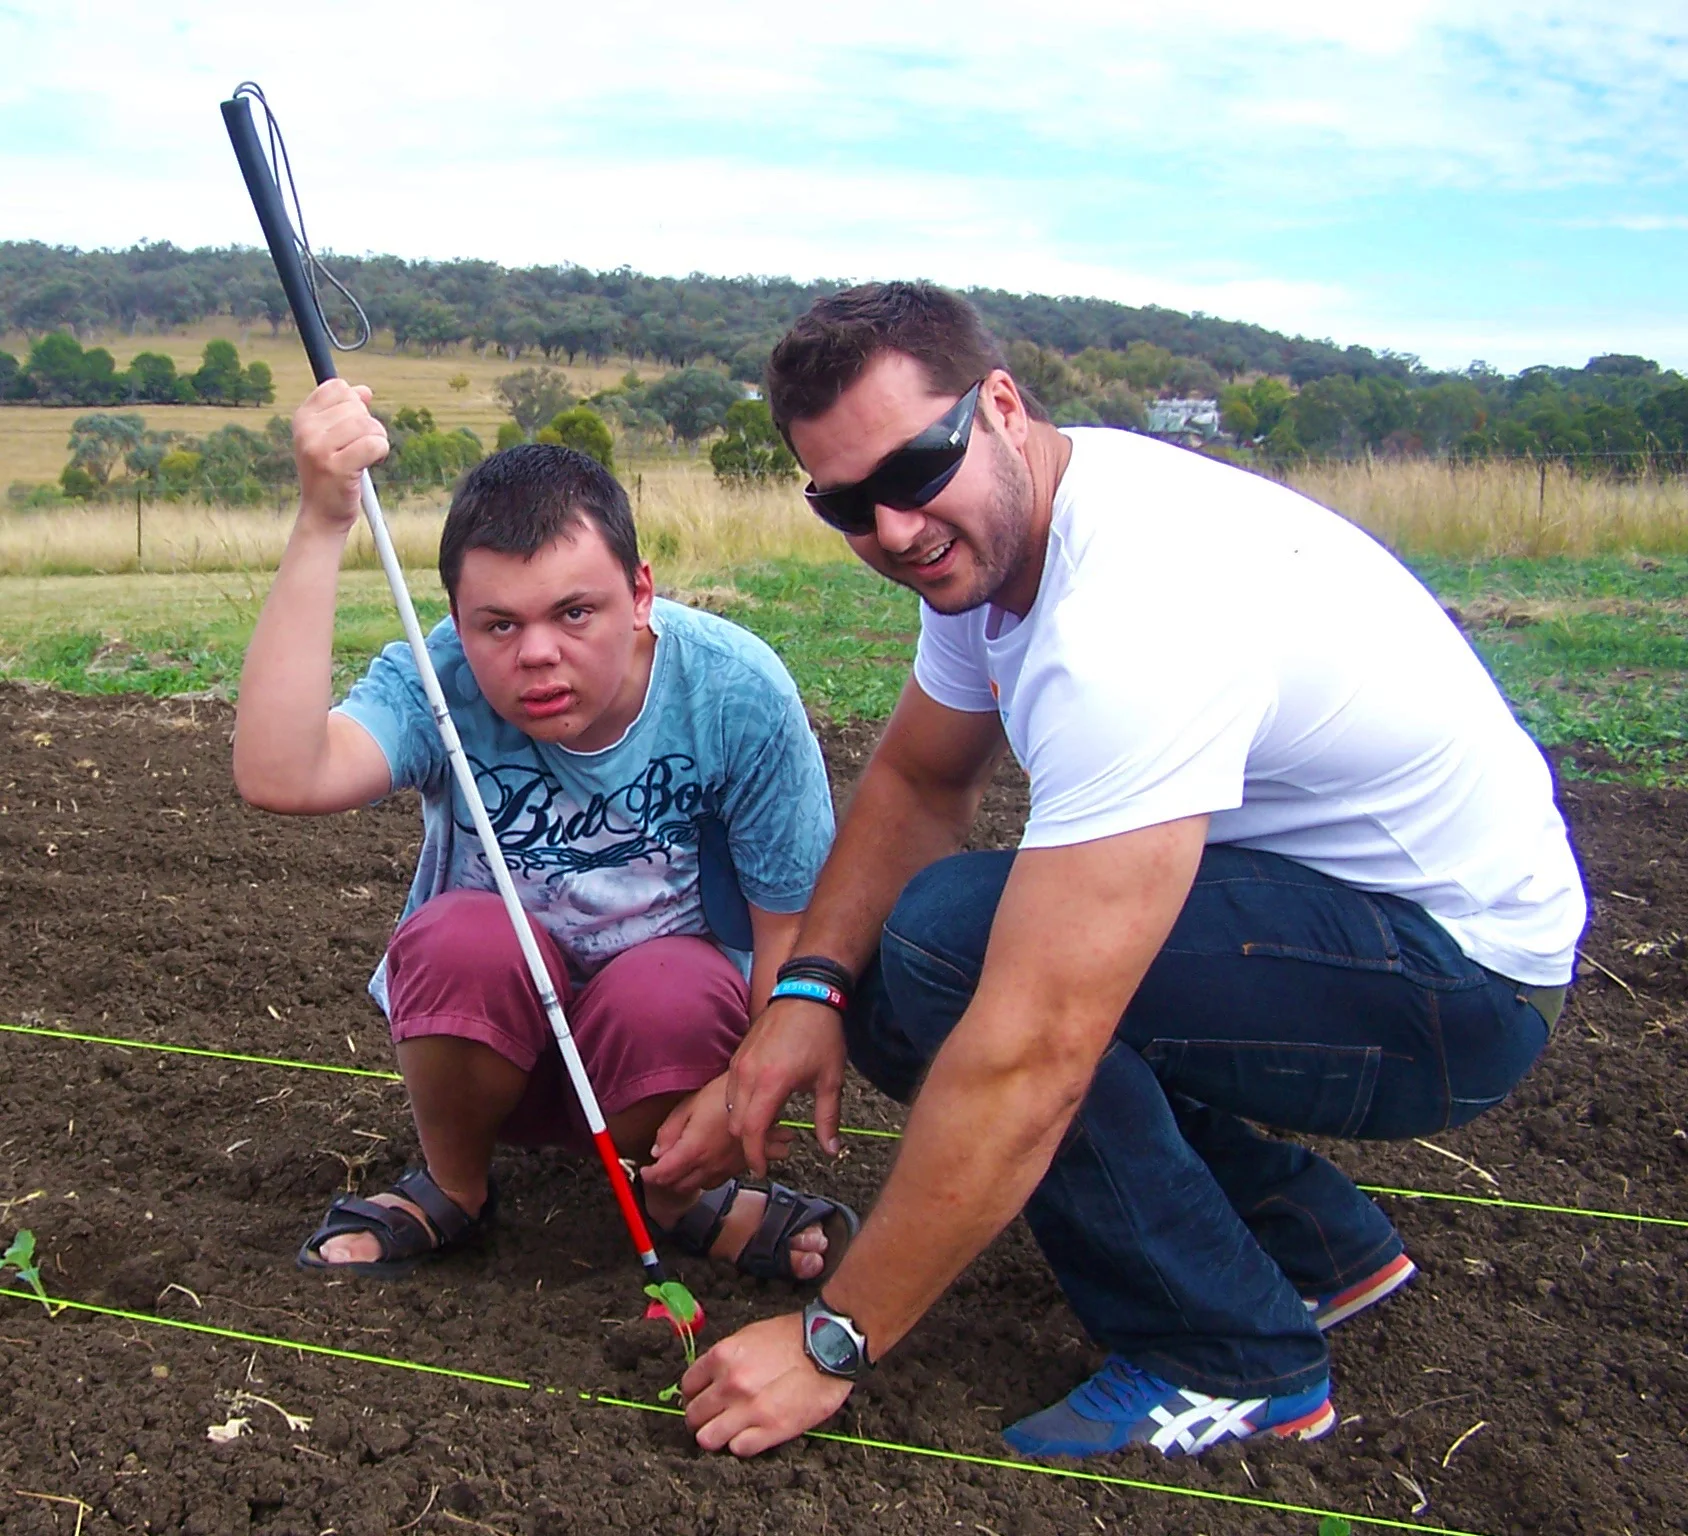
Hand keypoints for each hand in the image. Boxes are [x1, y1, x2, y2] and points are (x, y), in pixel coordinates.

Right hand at [292, 379, 388, 532]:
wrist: (321, 513)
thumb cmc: (330, 474)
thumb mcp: (331, 438)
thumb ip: (346, 411)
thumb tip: (364, 391)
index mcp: (302, 418)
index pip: (338, 387)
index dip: (354, 404)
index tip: (351, 426)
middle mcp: (306, 431)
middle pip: (356, 405)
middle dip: (369, 425)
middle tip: (360, 447)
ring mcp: (319, 449)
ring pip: (368, 424)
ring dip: (378, 439)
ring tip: (368, 456)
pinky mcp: (337, 468)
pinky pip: (375, 444)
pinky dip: (382, 453)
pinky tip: (372, 463)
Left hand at [642, 1074, 794, 1199]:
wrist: (754, 1096)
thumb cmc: (722, 1095)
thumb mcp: (688, 1105)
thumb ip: (669, 1131)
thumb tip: (657, 1151)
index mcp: (694, 1148)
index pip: (664, 1174)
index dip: (649, 1175)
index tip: (645, 1170)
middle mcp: (709, 1163)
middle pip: (678, 1186)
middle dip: (664, 1180)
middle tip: (658, 1169)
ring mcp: (724, 1168)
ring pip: (696, 1188)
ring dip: (683, 1182)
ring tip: (677, 1169)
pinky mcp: (736, 1167)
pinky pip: (714, 1183)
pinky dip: (702, 1180)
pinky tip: (700, 1168)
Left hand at [682, 1313, 852, 1455]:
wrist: (831, 1345)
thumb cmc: (793, 1337)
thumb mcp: (750, 1336)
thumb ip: (725, 1359)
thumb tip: (707, 1380)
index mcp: (723, 1356)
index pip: (687, 1387)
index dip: (693, 1395)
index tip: (702, 1398)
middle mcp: (730, 1384)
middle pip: (693, 1416)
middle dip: (701, 1418)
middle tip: (716, 1416)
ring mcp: (749, 1409)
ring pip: (707, 1438)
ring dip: (716, 1435)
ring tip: (730, 1429)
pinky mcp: (771, 1430)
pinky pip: (738, 1448)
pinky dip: (741, 1444)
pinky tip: (752, 1433)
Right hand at [726, 998, 847, 1174]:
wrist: (806, 994)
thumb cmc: (821, 1035)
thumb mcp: (830, 1080)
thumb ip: (828, 1119)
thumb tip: (831, 1150)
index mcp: (772, 1083)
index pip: (752, 1131)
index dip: (755, 1156)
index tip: (762, 1170)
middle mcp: (748, 1074)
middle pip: (735, 1123)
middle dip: (746, 1145)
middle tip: (764, 1155)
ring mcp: (739, 1064)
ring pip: (728, 1108)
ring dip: (741, 1125)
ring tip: (763, 1133)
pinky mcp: (737, 1057)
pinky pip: (729, 1091)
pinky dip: (739, 1106)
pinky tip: (759, 1108)